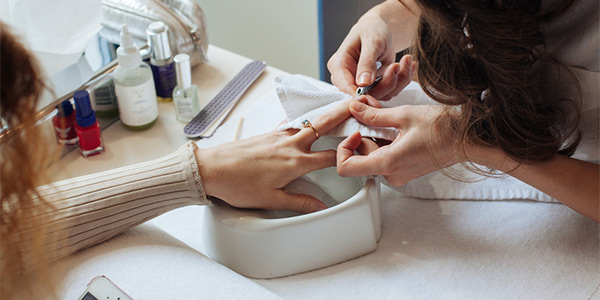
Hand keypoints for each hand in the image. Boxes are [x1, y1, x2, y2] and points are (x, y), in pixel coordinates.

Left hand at [195, 101, 354, 213]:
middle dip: (342, 113)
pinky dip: (302, 120)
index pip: (330, 156)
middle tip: (357, 103)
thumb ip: (299, 202)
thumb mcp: (271, 199)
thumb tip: (320, 206)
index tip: (363, 148)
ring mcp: (277, 136)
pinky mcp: (266, 134)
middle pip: (323, 126)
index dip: (349, 152)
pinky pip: (290, 123)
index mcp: (295, 163)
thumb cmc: (238, 184)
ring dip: (324, 115)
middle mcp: (289, 144)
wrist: (211, 169)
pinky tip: (302, 120)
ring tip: (336, 109)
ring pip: (307, 122)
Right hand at [326, 0, 418, 99]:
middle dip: (387, 82)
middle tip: (398, 65)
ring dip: (399, 79)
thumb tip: (363, 83)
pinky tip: (408, 64)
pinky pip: (390, 90)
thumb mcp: (371, 41)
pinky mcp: (375, 86)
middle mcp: (348, 77)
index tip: (382, 88)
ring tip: (407, 60)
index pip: (345, 86)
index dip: (361, 94)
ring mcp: (361, 84)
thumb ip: (367, 62)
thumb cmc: (372, 29)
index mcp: (339, 65)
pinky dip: (402, 78)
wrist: (380, 28)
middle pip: (366, 94)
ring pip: (382, 94)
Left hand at [336, 101, 458, 185]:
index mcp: (388, 164)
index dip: (343, 148)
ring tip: (384, 114)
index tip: (354, 130)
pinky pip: (384, 156)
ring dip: (372, 134)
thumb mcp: (404, 115)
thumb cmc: (445, 129)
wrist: (471, 139)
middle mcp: (391, 174)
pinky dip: (383, 139)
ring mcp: (399, 174)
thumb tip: (355, 108)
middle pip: (359, 158)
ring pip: (371, 156)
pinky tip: (393, 124)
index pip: (346, 168)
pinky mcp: (405, 169)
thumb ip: (374, 114)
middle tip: (369, 111)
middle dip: (361, 133)